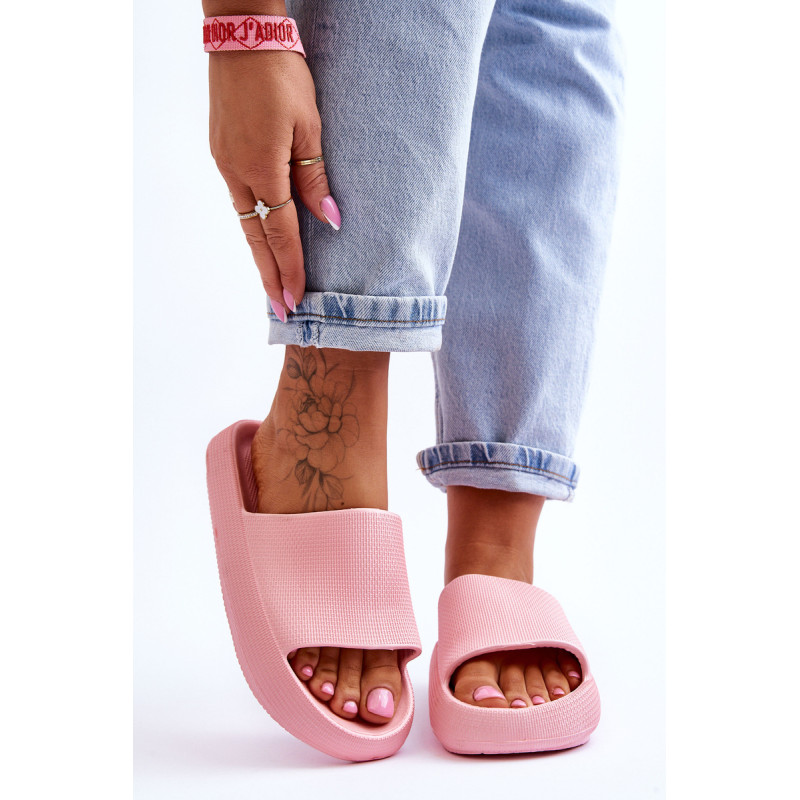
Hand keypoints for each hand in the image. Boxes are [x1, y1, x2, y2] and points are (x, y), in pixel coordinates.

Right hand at [208, 48, 338, 318]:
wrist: (242, 37)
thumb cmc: (282, 77)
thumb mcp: (309, 127)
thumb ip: (314, 178)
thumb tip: (329, 221)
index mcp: (263, 169)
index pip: (281, 234)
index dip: (290, 269)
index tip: (296, 300)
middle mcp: (238, 174)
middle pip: (256, 239)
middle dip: (270, 276)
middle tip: (281, 310)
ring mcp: (226, 164)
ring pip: (245, 222)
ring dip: (260, 255)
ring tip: (273, 283)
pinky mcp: (222, 153)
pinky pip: (240, 201)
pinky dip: (252, 228)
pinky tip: (261, 240)